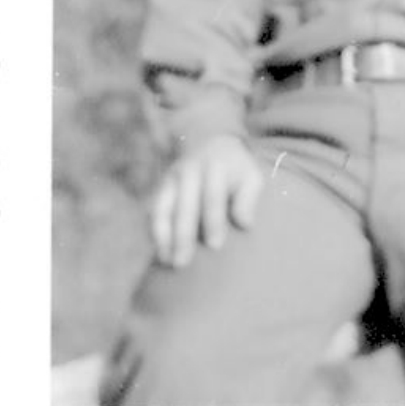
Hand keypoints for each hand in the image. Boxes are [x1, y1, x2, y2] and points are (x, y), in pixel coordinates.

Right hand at [150, 134, 263, 268]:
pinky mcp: (161, 188)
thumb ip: (249, 197)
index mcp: (215, 166)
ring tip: (167, 262)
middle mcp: (189, 171)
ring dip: (163, 236)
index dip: (213, 221)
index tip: (215, 245)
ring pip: (163, 208)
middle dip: (183, 234)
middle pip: (184, 205)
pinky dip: (154, 232)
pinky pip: (153, 211)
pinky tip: (160, 254)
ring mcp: (172, 179)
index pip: (212, 196)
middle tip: (183, 263)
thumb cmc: (236, 170)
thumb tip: (244, 224)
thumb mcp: (251, 176)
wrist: (211, 142)